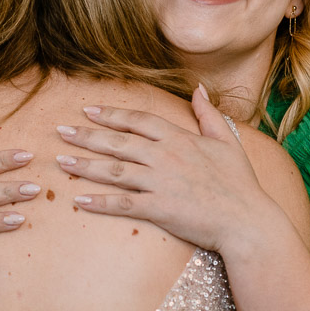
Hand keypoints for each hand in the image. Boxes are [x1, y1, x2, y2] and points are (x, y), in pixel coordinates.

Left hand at [54, 85, 270, 251]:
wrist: (248, 221)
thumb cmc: (240, 183)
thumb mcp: (227, 141)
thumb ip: (208, 114)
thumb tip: (198, 88)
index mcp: (180, 139)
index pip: (138, 120)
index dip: (112, 114)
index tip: (88, 109)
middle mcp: (166, 156)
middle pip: (118, 142)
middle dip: (87, 135)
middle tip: (61, 131)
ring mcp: (161, 183)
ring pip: (115, 170)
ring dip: (85, 165)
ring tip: (62, 162)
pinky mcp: (159, 209)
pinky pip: (123, 204)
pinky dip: (100, 203)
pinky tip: (79, 201)